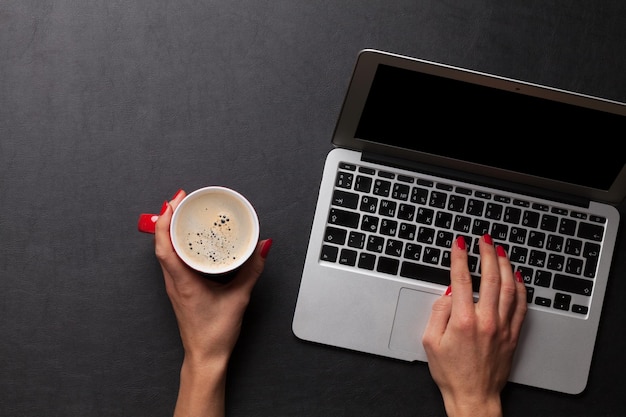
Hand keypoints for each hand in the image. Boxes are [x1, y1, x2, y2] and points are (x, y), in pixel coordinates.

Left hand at [154, 189, 271, 416]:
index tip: (175, 200)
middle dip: (168, 217)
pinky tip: (188, 241)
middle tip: (181, 199)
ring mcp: (175, 285)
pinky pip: (172, 260)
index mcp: (182, 280)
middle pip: (161, 243)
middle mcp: (174, 280)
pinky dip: (176, 244)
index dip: (166, 220)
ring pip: (165, 251)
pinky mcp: (180, 289)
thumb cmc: (215, 332)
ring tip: (182, 214)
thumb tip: (262, 247)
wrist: (205, 357)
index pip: (164, 244)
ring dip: (170, 230)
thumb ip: (252, 270)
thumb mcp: (239, 297)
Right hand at [422, 234, 526, 416]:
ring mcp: (502, 327)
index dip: (460, 257)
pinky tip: (517, 277)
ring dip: (505, 265)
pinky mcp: (513, 335)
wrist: (473, 396)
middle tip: (484, 240)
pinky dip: (520, 288)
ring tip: (500, 251)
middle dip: (487, 253)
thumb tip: (448, 293)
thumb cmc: (451, 372)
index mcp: (463, 321)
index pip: (461, 279)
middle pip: (490, 277)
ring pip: (508, 287)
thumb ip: (438, 312)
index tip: (459, 244)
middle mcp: (486, 321)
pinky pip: (520, 306)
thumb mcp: (430, 341)